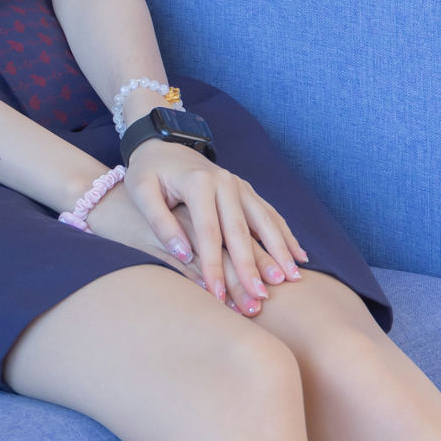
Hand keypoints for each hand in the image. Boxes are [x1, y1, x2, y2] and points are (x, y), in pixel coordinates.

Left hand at [92, 143, 306, 312]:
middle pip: (240, 231)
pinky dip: (285, 234)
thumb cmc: (147, 172)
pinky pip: (269, 214)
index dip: (213, 266)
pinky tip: (298, 255)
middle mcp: (224, 182)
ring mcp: (239, 185)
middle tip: (261, 296)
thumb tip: (185, 255)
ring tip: (292, 278)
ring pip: (264, 221)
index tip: (217, 295)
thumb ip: (161, 223)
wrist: (161, 144)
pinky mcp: (246, 190)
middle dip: (252, 266)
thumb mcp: (141, 192)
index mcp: (198, 183)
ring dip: (279, 250)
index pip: (208, 232)